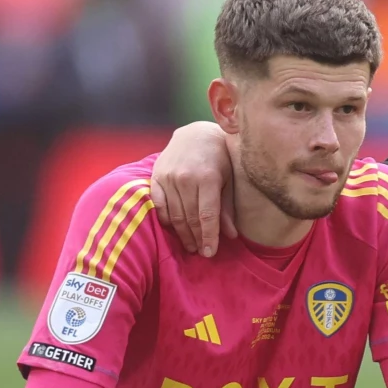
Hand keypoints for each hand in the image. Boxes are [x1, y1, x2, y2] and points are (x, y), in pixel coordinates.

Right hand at [149, 121, 237, 256]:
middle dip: (197, 239)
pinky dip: (166, 220)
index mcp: (207, 177)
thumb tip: (231, 235)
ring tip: (190, 246)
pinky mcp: (156, 177)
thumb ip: (227, 207)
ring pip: (175, 215)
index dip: (209, 236)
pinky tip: (174, 229)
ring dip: (182, 234)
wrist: (195, 134)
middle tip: (202, 253)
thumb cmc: (218, 158)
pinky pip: (159, 205)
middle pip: (190, 218)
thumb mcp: (228, 179)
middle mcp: (185, 177)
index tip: (210, 253)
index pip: (207, 215)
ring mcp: (168, 177)